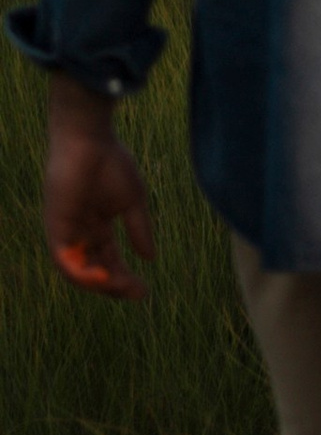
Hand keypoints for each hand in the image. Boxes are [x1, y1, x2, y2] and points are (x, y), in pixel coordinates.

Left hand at [44, 78, 156, 298]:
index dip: (125, 277)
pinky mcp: (56, 227)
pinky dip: (81, 273)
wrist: (89, 141)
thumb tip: (150, 258)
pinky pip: (64, 259)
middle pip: (95, 269)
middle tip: (137, 293)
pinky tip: (101, 277)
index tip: (145, 291)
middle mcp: (80, 233)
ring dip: (99, 283)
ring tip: (121, 288)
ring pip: (78, 270)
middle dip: (115, 285)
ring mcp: (67, 231)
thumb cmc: (112, 164)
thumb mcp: (132, 202)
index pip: (109, 259)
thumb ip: (139, 229)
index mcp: (98, 225)